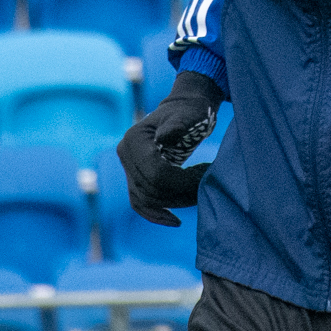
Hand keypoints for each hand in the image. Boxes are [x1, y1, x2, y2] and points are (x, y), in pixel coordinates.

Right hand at [116, 70, 223, 226]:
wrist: (185, 109)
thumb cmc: (190, 111)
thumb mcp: (188, 114)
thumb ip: (177, 124)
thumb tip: (164, 138)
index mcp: (134, 139)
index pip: (154, 173)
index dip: (180, 182)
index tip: (205, 176)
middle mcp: (125, 153)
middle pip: (149, 189)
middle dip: (179, 193)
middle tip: (205, 187)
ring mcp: (128, 166)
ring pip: (145, 199)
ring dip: (174, 203)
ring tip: (198, 195)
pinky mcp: (135, 176)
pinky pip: (140, 202)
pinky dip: (155, 214)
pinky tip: (175, 222)